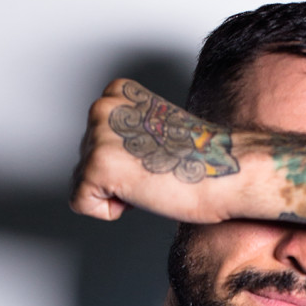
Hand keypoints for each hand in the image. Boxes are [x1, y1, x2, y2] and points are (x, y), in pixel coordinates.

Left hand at [70, 79, 241, 222]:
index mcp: (116, 94)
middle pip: (84, 162)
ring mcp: (98, 135)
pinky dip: (109, 211)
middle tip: (153, 172)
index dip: (123, 162)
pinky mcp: (97, 166)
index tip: (154, 159)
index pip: (93, 142)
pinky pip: (81, 203)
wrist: (224, 171)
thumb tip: (107, 154)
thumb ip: (125, 132)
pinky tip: (140, 194)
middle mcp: (103, 108)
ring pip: (82, 183)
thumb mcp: (155, 130)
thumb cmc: (198, 161)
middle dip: (115, 177)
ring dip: (115, 193)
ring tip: (149, 180)